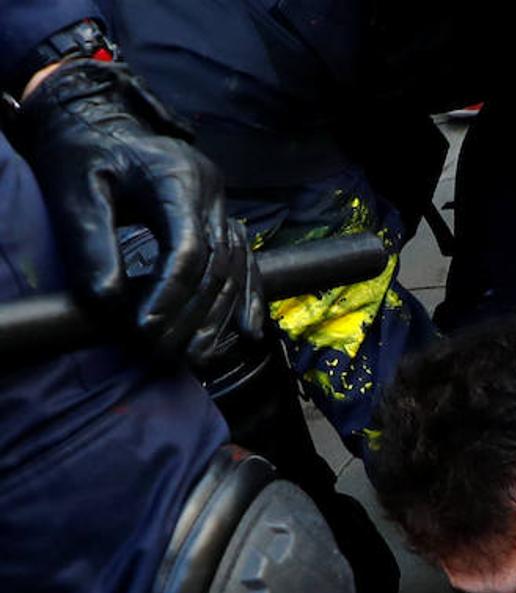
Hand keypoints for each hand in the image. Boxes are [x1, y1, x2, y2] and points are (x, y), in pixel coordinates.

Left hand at [16, 60, 260, 362]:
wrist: (98, 122)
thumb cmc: (82, 154)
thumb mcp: (76, 193)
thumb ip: (93, 247)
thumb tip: (110, 307)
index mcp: (177, 177)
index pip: (187, 248)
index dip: (169, 294)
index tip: (144, 329)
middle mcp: (212, 191)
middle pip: (216, 265)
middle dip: (193, 315)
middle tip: (167, 353)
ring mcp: (223, 205)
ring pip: (234, 269)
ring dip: (218, 316)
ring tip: (198, 355)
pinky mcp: (224, 218)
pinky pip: (246, 264)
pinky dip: (246, 299)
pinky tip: (247, 331)